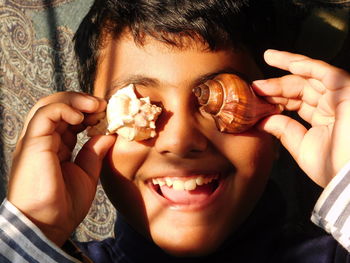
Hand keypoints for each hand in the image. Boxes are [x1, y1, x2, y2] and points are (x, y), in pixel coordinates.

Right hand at [7, 92, 115, 245]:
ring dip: (74, 100)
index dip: (87, 112)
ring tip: (95, 105)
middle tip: (102, 105)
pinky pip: (44, 115)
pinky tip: (81, 116)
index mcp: (54, 146)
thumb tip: (108, 134)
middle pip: (57, 107)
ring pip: (48, 105)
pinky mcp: (31, 143)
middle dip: (81, 101)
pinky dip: (63, 109)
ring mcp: (35, 140)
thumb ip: (94, 152)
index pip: (68, 118)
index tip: (106, 113)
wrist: (46, 226)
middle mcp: (42, 140)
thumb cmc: (64, 205)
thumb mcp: (86, 174)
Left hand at [252, 49, 349, 186]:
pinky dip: (306, 65)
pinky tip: (287, 61)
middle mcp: (331, 105)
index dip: (275, 98)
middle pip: (299, 87)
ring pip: (311, 74)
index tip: (255, 96)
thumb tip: (262, 120)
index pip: (295, 101)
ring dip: (289, 64)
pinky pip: (325, 72)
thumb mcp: (301, 146)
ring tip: (268, 56)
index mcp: (322, 119)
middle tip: (255, 85)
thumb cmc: (331, 167)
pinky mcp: (347, 90)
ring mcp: (339, 97)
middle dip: (276, 84)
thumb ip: (283, 130)